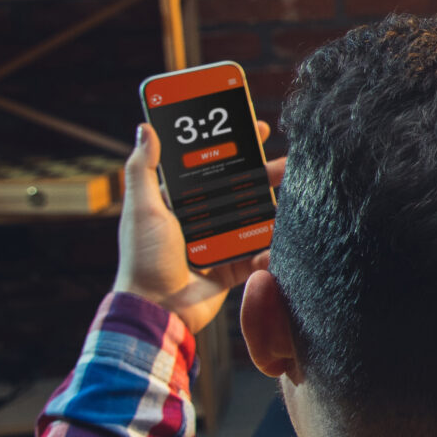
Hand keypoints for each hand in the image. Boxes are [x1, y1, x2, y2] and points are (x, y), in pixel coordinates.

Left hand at [115, 121, 285, 335]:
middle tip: (283, 159)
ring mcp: (217, 244)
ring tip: (294, 190)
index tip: (250, 131)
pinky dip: (270, 243)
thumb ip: (142, 169)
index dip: (229, 148)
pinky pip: (256, 251)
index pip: (207, 168)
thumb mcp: (143, 208)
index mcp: (176, 203)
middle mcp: (198, 220)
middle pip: (236, 190)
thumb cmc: (144, 259)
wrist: (159, 309)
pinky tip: (286, 229)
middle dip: (260, 174)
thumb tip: (145, 127)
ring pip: (250, 217)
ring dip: (272, 204)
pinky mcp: (231, 267)